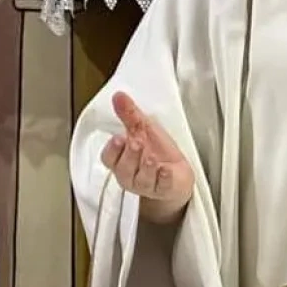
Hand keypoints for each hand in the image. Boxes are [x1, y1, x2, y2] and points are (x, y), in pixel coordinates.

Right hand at [100, 91, 194, 224]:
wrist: (177, 174)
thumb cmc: (157, 152)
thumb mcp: (144, 129)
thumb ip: (130, 115)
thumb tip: (119, 96)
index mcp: (121, 160)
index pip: (109, 158)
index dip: (112, 150)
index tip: (118, 138)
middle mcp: (130, 175)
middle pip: (124, 169)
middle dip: (129, 156)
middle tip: (136, 142)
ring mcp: (146, 185)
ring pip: (141, 180)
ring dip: (145, 167)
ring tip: (151, 157)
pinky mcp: (164, 190)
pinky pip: (161, 187)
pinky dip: (163, 178)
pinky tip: (165, 170)